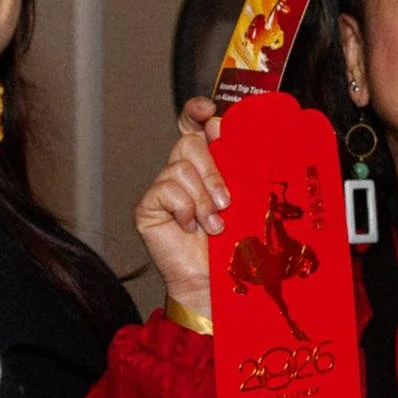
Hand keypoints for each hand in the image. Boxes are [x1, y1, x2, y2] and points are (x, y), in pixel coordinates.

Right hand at [134, 97, 227, 320]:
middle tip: (227, 202)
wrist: (216, 285)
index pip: (195, 126)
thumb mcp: (247, 202)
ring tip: (214, 224)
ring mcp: (164, 189)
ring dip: (203, 198)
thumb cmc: (234, 247)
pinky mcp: (148, 207)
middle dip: (212, 170)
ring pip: (180, 167)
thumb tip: (249, 138)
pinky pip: (165, 190)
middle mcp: (183, 172)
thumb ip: (243, 170)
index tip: (210, 112)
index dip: (198, 112)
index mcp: (207, 166)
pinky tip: (190, 228)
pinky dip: (184, 209)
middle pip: (190, 142)